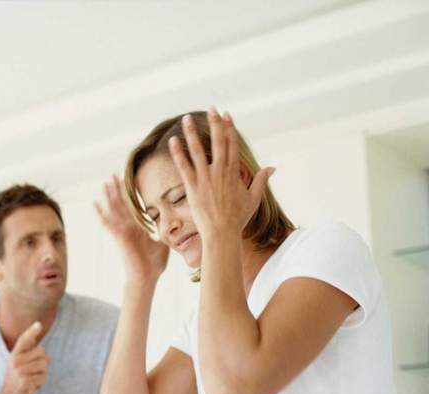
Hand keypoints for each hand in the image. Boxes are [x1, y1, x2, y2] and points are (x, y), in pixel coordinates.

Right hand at [0, 322, 48, 393]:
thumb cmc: (17, 381)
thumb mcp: (18, 364)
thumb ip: (26, 350)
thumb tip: (36, 331)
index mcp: (14, 355)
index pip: (23, 340)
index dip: (31, 332)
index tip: (38, 324)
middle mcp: (15, 361)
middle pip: (42, 353)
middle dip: (43, 363)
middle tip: (33, 373)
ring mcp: (20, 371)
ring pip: (44, 366)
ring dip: (42, 375)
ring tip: (32, 380)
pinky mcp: (25, 382)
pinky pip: (43, 378)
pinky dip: (41, 384)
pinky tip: (32, 387)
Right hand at [94, 174, 168, 283]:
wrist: (147, 277)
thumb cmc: (154, 263)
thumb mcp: (163, 242)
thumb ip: (165, 230)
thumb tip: (174, 223)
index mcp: (139, 227)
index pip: (133, 206)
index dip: (130, 193)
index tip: (128, 179)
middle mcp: (129, 227)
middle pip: (121, 203)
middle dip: (118, 189)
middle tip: (114, 174)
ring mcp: (123, 231)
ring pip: (114, 209)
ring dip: (109, 196)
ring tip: (105, 182)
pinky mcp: (118, 237)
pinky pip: (107, 223)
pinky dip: (100, 214)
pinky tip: (94, 203)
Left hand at [168, 108, 273, 238]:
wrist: (222, 233)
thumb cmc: (237, 218)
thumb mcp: (253, 198)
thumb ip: (261, 181)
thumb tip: (272, 168)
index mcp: (233, 173)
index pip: (231, 145)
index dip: (228, 128)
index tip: (225, 115)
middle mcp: (220, 172)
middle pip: (217, 142)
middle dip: (215, 123)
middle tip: (211, 108)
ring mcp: (205, 179)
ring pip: (197, 151)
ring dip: (192, 133)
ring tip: (187, 118)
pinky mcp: (192, 187)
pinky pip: (184, 166)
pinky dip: (178, 153)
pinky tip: (173, 141)